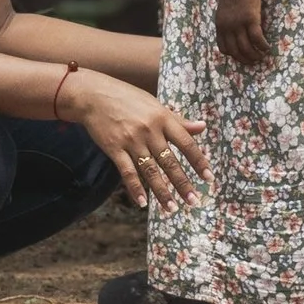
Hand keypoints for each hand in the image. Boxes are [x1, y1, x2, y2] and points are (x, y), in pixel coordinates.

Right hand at [68, 71, 205, 209]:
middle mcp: (150, 130)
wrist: (94, 95)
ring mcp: (132, 140)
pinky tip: (143, 203)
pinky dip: (135, 189)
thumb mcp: (155, 105)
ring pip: (151, 171)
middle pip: (170, 162)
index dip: (199, 162)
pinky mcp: (115, 148)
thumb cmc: (127, 98)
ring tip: (172, 209)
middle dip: (183, 184)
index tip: (209, 178)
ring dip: (162, 192)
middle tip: (194, 202)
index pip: (186, 143)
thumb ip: (178, 120)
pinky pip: (127, 172)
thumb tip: (203, 127)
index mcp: (163, 118)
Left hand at [215, 0, 269, 66]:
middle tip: (254, 62)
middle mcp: (227, 27)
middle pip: (235, 51)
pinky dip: (263, 46)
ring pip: (246, 48)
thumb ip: (229, 21)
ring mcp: (238, 23)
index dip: (234, 55)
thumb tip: (238, 31)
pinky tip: (267, 48)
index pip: (224, 48)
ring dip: (255, 55)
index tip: (242, 56)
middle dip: (245, 59)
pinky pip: (257, 39)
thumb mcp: (225, 8)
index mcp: (220, 24)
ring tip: (262, 56)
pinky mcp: (250, 18)